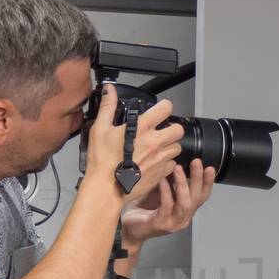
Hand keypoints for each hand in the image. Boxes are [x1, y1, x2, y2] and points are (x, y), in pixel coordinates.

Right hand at [82, 86, 183, 205]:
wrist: (106, 189)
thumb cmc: (101, 161)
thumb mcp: (100, 129)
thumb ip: (108, 107)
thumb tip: (110, 90)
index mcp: (141, 128)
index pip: (166, 108)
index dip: (163, 108)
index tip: (159, 112)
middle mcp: (155, 142)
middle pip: (178, 129)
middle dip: (171, 129)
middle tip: (160, 133)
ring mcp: (160, 158)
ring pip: (177, 148)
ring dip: (169, 147)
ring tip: (156, 149)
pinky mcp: (161, 173)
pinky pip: (172, 165)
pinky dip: (166, 163)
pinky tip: (154, 163)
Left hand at [122, 158, 215, 245]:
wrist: (128, 229)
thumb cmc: (144, 210)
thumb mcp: (161, 194)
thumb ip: (171, 184)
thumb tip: (176, 163)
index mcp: (186, 211)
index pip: (202, 197)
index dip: (208, 183)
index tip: (210, 168)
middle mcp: (183, 218)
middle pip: (197, 198)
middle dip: (198, 179)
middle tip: (196, 162)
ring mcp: (173, 223)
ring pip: (185, 204)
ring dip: (183, 184)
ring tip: (178, 168)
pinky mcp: (160, 224)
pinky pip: (166, 206)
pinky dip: (166, 191)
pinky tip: (162, 180)